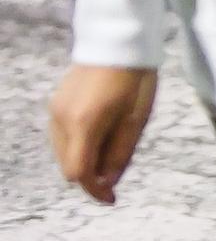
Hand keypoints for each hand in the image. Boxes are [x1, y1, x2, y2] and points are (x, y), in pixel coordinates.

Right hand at [48, 65, 158, 204]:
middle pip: (68, 166)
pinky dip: (78, 145)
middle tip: (116, 175)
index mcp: (84, 125)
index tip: (112, 198)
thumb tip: (108, 182)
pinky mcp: (56, 103)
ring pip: (63, 152)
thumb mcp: (136, 121)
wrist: (116, 42)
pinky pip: (62, 136)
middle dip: (90, 176)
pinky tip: (99, 136)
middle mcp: (62, 120)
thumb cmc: (134, 81)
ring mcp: (55, 110)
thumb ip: (120, 154)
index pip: (78, 172)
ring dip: (83, 160)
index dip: (95, 190)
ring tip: (111, 152)